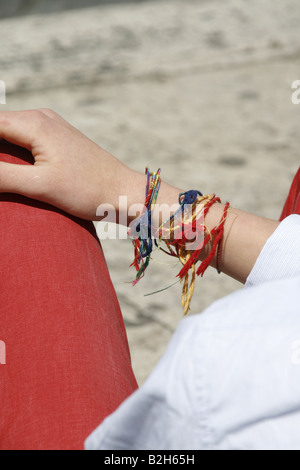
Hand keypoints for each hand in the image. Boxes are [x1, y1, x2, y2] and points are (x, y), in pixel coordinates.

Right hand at [0, 109, 137, 219]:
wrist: (123, 191)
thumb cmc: (86, 190)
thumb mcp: (40, 185)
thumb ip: (1, 175)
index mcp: (34, 123)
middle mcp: (41, 117)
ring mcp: (52, 126)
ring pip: (9, 130)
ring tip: (1, 174)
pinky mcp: (58, 138)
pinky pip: (24, 137)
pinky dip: (10, 148)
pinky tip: (7, 166)